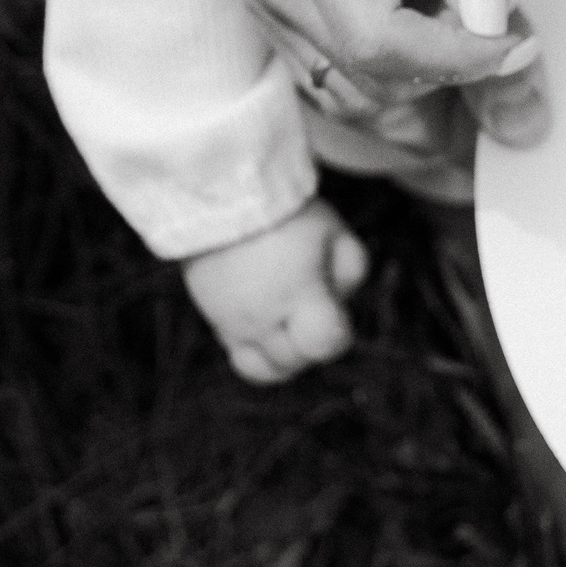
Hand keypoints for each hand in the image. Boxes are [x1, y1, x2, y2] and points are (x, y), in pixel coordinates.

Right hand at [182, 196, 369, 383]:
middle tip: (313, 305)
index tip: (335, 310)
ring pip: (264, 370)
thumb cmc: (284, 213)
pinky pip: (240, 356)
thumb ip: (350, 268)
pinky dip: (259, 348)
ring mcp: (234, 324)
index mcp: (297, 294)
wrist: (220, 197)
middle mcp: (263, 318)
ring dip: (285, 354)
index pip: (325, 344)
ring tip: (291, 320)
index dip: (339, 334)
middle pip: (295, 362)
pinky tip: (268, 316)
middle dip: (312, 342)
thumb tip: (342, 301)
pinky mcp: (215, 321)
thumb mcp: (333, 230)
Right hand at [243, 0, 547, 198]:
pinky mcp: (270, 6)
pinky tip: (430, 6)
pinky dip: (395, 61)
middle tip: (506, 3)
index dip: (459, 59)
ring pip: (353, 86)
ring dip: (424, 67)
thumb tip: (491, 21)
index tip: (521, 41)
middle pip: (368, 73)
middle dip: (450, 61)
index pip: (380, 42)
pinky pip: (335, 70)